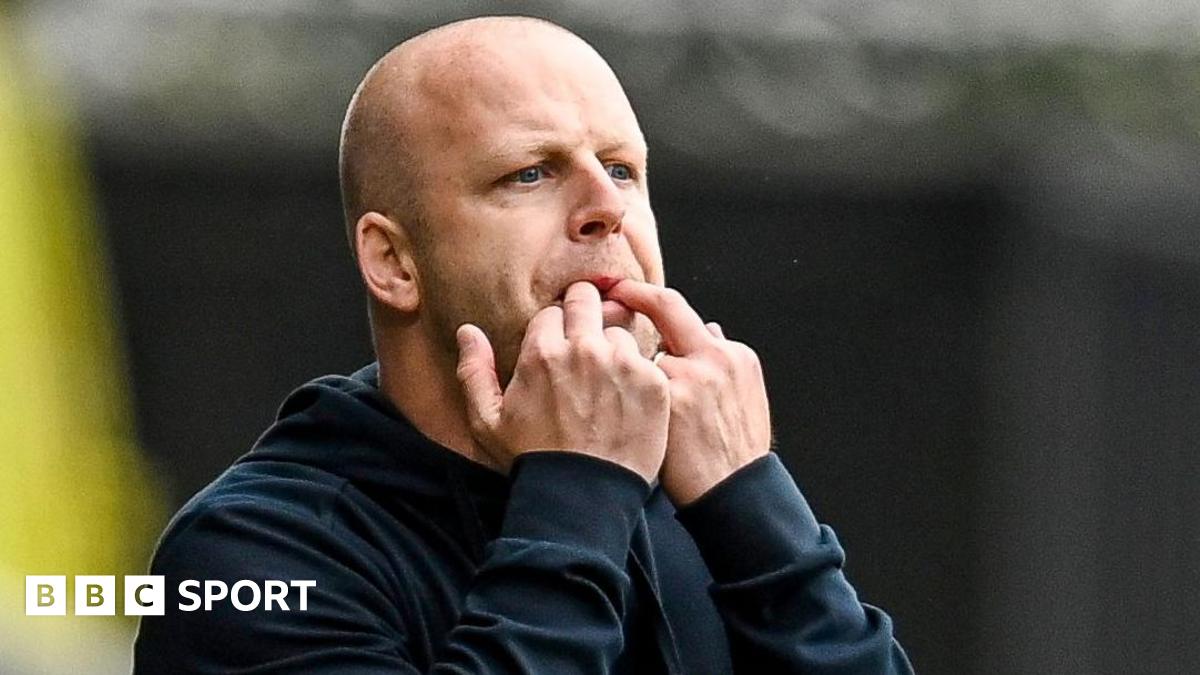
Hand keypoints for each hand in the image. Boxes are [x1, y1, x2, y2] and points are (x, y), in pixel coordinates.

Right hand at [455, 281, 670, 482]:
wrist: (582, 498)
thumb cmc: (533, 461)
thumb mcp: (488, 422)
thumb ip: (474, 371)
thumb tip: (468, 331)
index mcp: (543, 353)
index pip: (552, 312)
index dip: (553, 328)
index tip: (557, 346)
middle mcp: (584, 349)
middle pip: (587, 300)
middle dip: (583, 311)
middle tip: (584, 337)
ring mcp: (623, 364)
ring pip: (619, 330)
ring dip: (612, 346)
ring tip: (605, 380)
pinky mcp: (653, 383)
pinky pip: (646, 359)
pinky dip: (637, 373)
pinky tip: (625, 399)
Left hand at [606, 280, 771, 504]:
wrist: (736, 493)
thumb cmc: (735, 452)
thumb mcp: (743, 395)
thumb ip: (720, 360)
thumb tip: (707, 328)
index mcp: (733, 354)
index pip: (681, 311)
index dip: (646, 295)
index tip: (622, 289)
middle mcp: (714, 358)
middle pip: (665, 309)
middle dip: (630, 297)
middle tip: (602, 296)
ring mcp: (690, 377)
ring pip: (643, 354)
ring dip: (628, 367)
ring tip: (617, 390)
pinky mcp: (669, 400)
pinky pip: (632, 385)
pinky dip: (621, 394)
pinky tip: (616, 414)